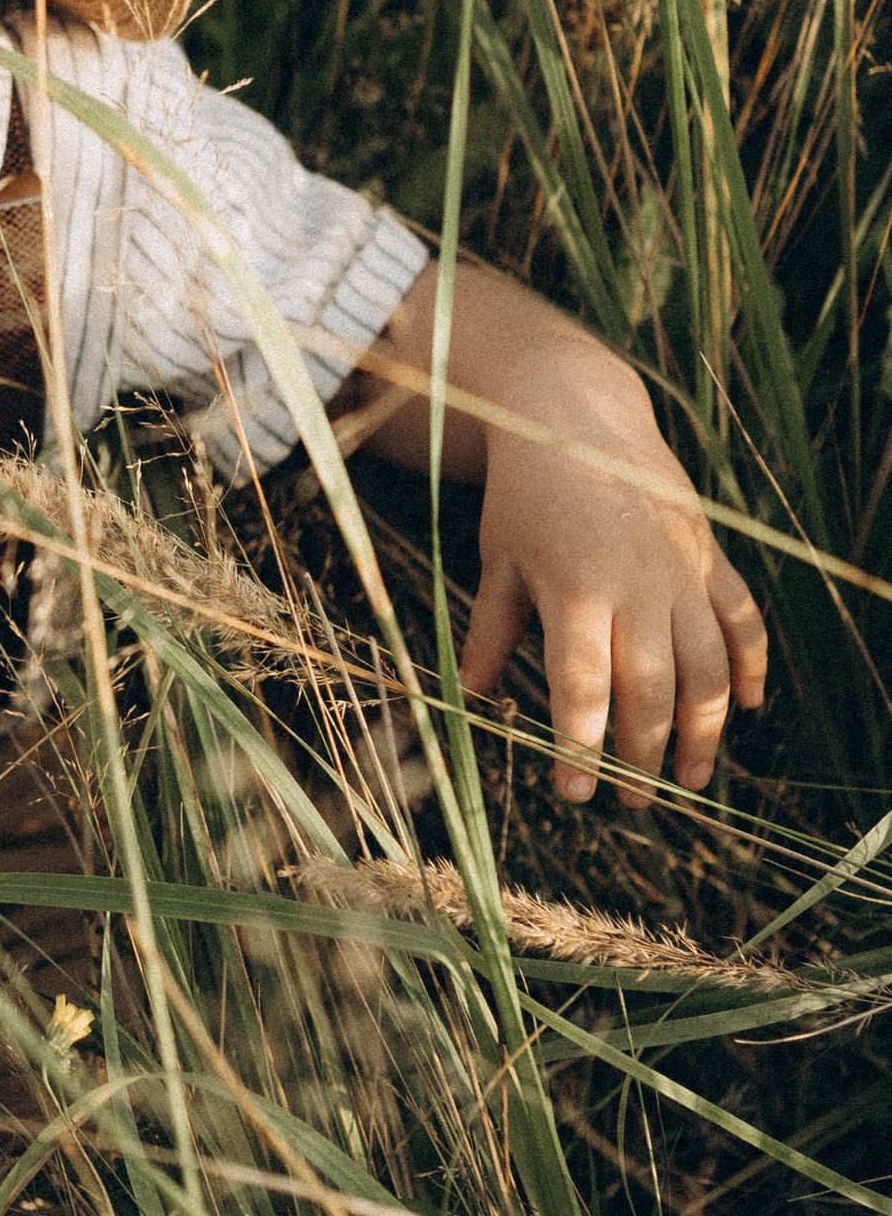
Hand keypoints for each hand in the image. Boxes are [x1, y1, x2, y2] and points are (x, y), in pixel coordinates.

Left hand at [458, 354, 766, 803]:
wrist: (577, 412)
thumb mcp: (497, 558)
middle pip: (651, 689)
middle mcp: (636, 585)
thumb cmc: (525, 492)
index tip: (573, 792)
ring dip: (705, 730)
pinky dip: (751, 664)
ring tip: (695, 781)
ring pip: (707, 667)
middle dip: (644, 755)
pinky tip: (749, 707)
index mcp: (574, 590)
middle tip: (633, 803)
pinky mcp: (709, 555)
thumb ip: (489, 630)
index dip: (580, 746)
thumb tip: (464, 696)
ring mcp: (681, 570)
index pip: (582, 688)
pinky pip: (742, 619)